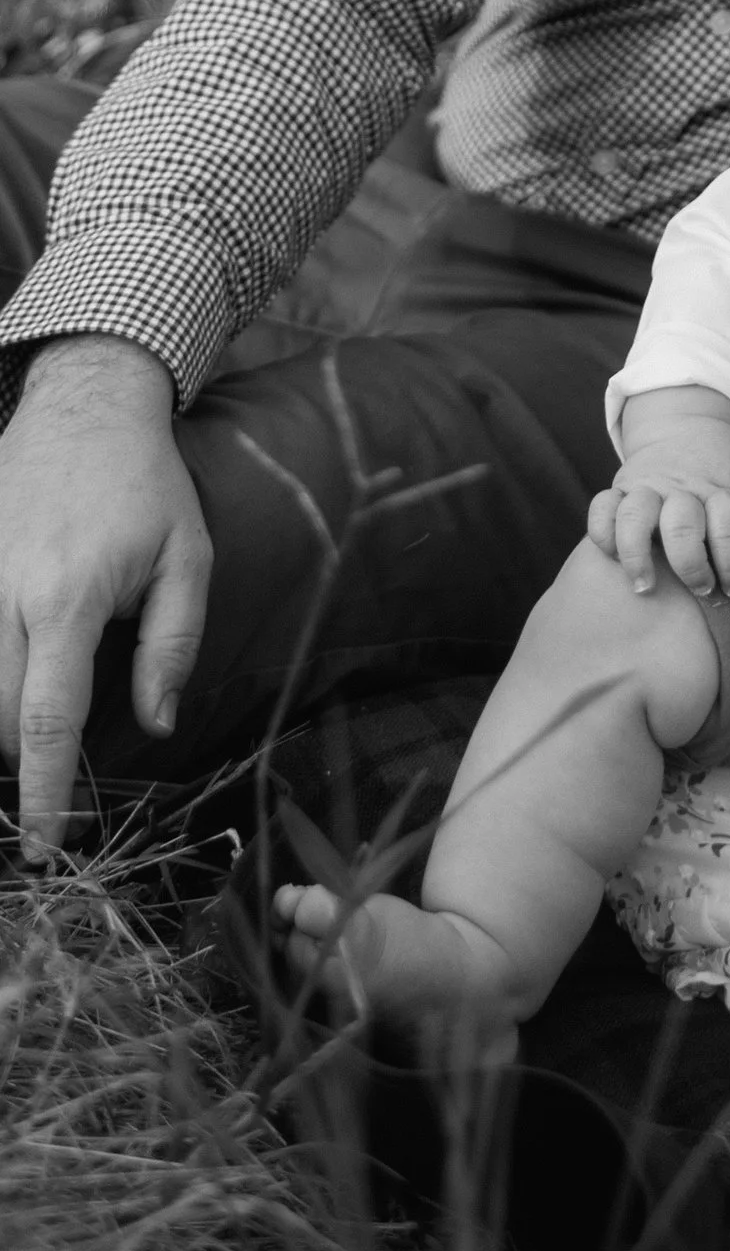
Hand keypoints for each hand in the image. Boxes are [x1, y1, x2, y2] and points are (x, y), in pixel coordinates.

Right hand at [0, 336, 209, 853]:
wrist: (82, 409)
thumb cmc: (145, 487)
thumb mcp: (189, 558)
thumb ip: (173, 646)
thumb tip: (154, 724)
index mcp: (69, 598)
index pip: (49, 718)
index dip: (46, 791)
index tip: (49, 842)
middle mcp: (4, 595)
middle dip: (27, 760)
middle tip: (60, 776)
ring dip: (4, 723)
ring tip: (37, 731)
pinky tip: (16, 682)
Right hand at [590, 396, 729, 597]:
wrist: (687, 423)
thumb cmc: (726, 466)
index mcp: (719, 488)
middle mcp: (681, 487)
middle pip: (682, 527)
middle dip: (691, 566)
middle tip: (700, 588)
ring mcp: (646, 486)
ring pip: (633, 516)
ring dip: (637, 555)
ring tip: (645, 586)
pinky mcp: (618, 487)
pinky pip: (600, 509)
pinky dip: (601, 534)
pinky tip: (612, 556)